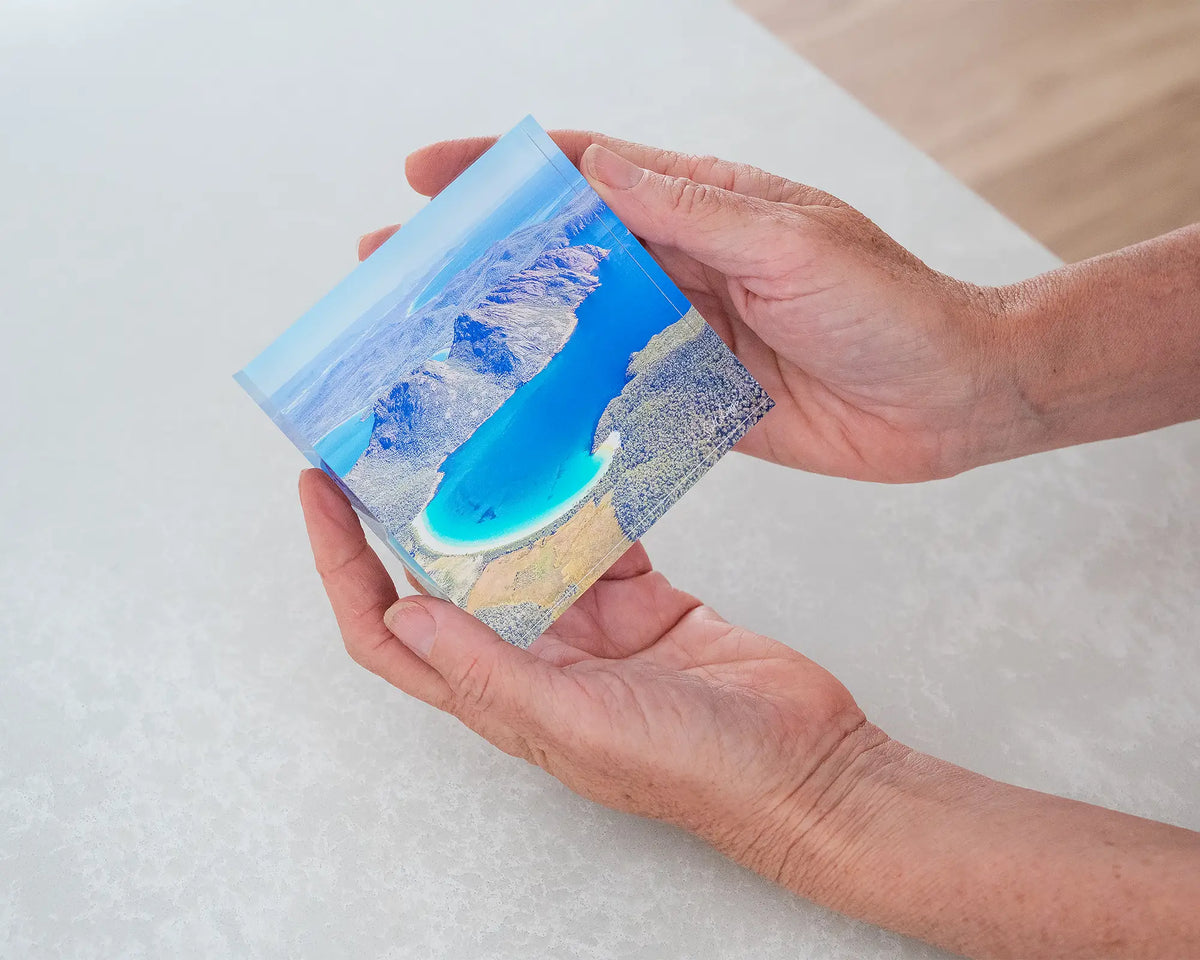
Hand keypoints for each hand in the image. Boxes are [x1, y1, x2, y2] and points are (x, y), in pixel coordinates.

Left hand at [299, 469, 875, 869]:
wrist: (807, 766)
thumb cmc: (700, 770)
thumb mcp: (584, 725)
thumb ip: (495, 674)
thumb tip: (406, 619)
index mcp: (501, 694)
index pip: (389, 627)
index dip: (343, 564)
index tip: (320, 490)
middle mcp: (532, 657)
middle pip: (444, 577)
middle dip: (408, 512)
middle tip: (391, 439)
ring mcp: (587, 628)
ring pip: (521, 545)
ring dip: (496, 495)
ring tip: (476, 430)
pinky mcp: (641, 600)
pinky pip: (596, 534)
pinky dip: (584, 496)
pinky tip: (577, 455)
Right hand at [388, 130, 1028, 482]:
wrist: (952, 399)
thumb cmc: (890, 307)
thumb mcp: (791, 244)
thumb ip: (693, 211)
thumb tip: (594, 168)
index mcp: (701, 206)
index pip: (584, 174)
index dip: (503, 172)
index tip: (427, 175)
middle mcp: (683, 263)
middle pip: (563, 252)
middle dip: (480, 257)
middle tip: (397, 270)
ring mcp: (685, 332)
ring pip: (578, 325)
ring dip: (512, 332)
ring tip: (434, 348)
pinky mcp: (696, 396)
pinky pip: (617, 393)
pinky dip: (566, 400)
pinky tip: (515, 416)